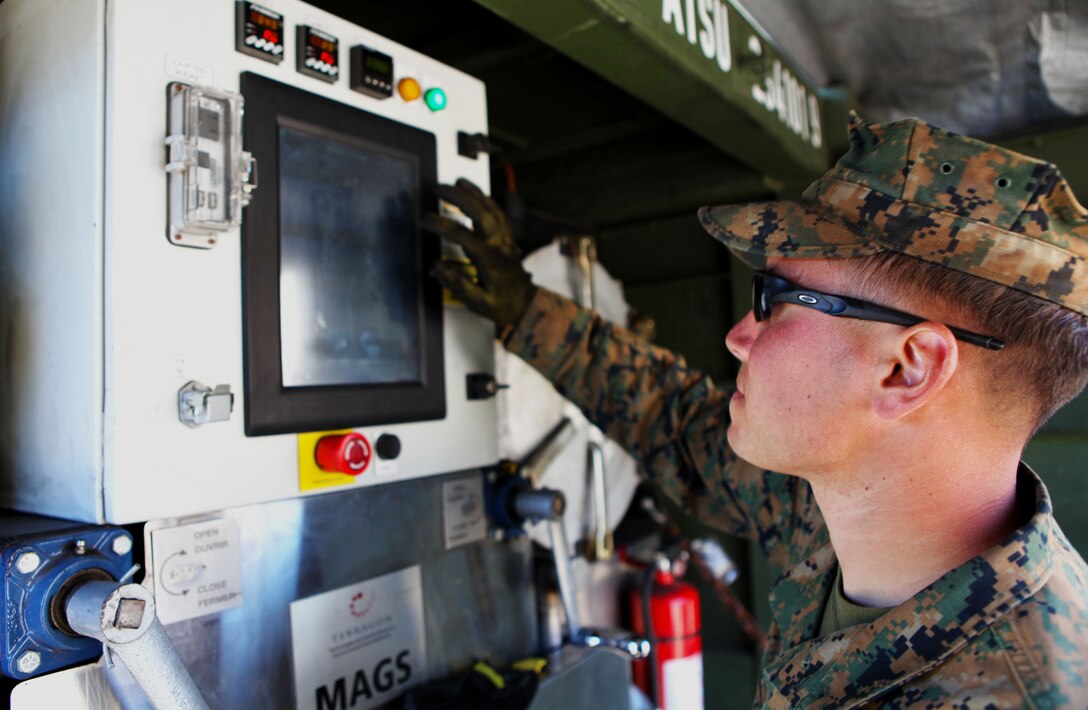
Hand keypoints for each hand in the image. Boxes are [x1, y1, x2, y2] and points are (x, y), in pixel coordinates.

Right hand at [421, 179, 535, 327]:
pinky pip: (499, 213)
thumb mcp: (478, 303)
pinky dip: (487, 199)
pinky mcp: (507, 237)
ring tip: (456, 182)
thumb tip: (436, 267)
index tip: (424, 220)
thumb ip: (457, 285)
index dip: (441, 225)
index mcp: (489, 260)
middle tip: (438, 189)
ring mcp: (505, 239)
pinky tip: (475, 192)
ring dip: (474, 193)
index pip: (462, 235)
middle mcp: (498, 245)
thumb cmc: (501, 305)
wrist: (526, 304)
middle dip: (459, 198)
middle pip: (480, 213)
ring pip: (492, 208)